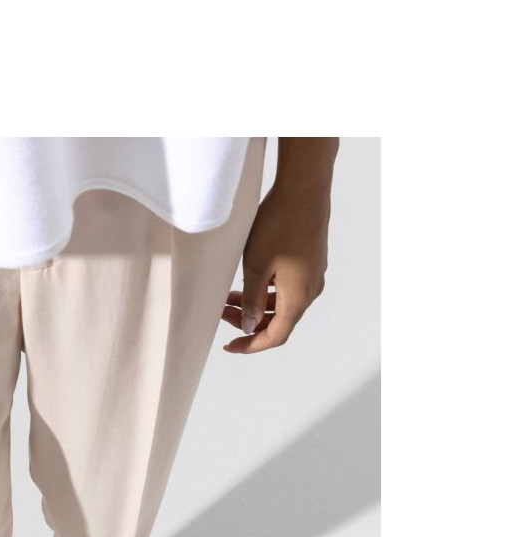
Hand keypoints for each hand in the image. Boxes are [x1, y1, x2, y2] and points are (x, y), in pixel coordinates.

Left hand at [221, 178, 330, 353]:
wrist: (304, 190)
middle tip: (222, 315)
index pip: (276, 336)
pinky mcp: (311, 262)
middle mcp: (310, 290)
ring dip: (256, 305)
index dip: (252, 345)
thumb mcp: (255, 267)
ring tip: (228, 298)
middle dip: (250, 323)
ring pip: (282, 303)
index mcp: (298, 297)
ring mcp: (313, 275)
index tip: (231, 346)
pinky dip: (267, 291)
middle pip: (280, 321)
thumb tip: (249, 326)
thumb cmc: (279, 225)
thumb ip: (251, 301)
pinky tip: (248, 281)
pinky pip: (288, 287)